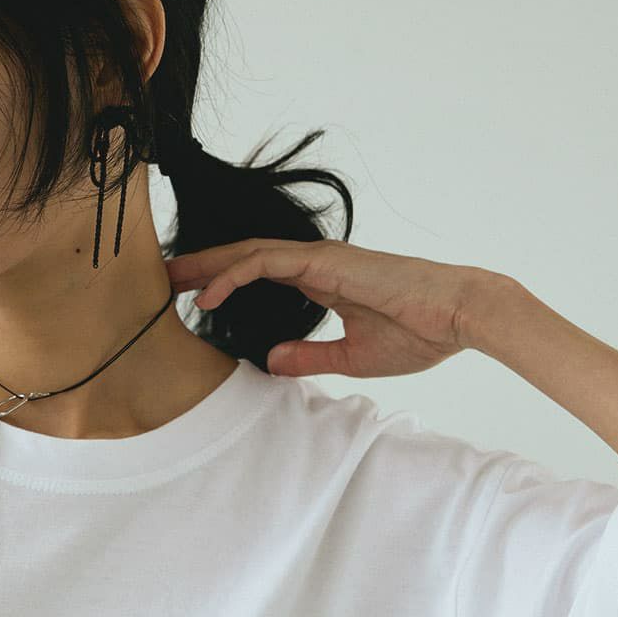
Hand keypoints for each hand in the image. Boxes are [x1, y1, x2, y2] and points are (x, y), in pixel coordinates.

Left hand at [165, 237, 493, 377]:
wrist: (457, 316)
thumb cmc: (418, 334)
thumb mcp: (351, 356)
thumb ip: (309, 356)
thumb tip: (270, 363)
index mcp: (319, 281)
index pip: (256, 274)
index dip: (220, 282)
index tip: (187, 298)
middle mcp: (314, 263)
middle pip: (242, 259)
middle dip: (199, 268)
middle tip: (159, 280)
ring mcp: (319, 258)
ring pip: (246, 253)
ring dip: (205, 266)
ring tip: (168, 280)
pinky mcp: (325, 261)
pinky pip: (266, 261)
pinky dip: (233, 274)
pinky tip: (207, 293)